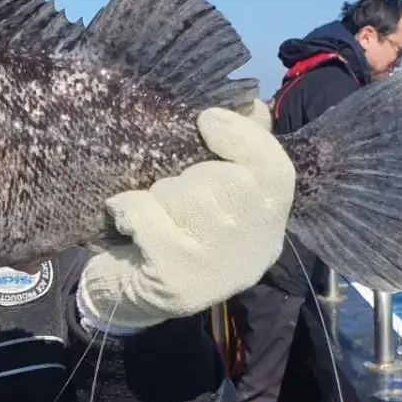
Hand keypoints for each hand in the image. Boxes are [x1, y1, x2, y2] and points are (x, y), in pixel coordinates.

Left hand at [78, 108, 294, 331]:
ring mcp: (217, 269)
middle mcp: (254, 251)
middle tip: (168, 190)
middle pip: (229, 182)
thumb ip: (237, 150)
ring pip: (187, 197)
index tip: (206, 119)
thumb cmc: (173, 233)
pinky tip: (123, 215)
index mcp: (270, 224)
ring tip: (150, 211)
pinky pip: (149, 217)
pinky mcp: (176, 282)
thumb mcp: (211, 195)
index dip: (245, 137)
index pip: (278, 172)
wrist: (129, 299)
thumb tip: (251, 102)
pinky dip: (128, 207)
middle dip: (189, 174)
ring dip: (157, 193)